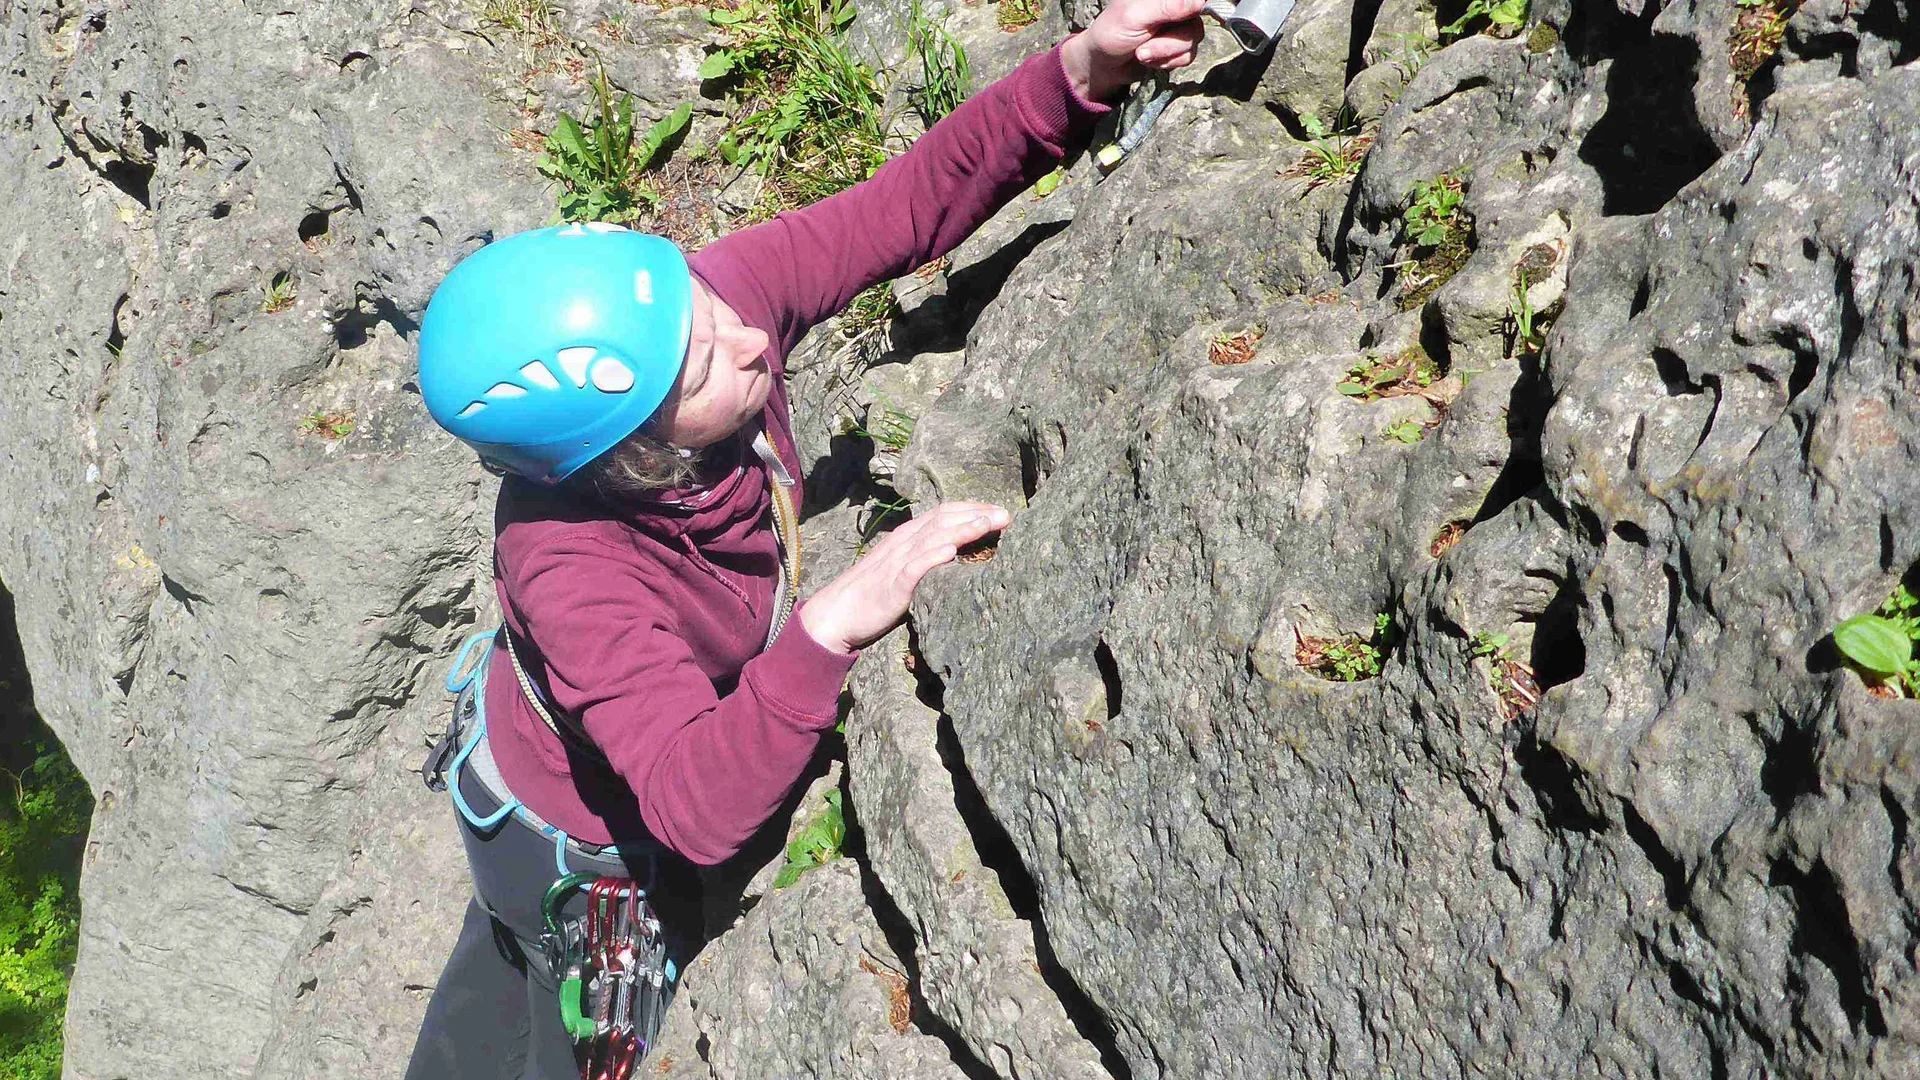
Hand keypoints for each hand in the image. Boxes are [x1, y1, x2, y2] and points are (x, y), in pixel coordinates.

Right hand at [799, 502, 1010, 653]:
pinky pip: (913, 568)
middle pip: (942, 519)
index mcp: (906, 538)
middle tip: (1006, 515)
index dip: (972, 508)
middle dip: (976, 514)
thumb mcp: (902, 569)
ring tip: (986, 524)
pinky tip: (950, 552)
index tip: (999, 510)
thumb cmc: (872, 594)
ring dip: (961, 529)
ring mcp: (896, 563)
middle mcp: (903, 544)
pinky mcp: (892, 586)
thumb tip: (956, 551)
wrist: (836, 614)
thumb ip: (925, 558)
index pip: (943, 512)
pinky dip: (931, 557)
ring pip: (932, 538)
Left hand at [1060, 0, 1208, 102]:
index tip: (1184, 20)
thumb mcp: (1136, 16)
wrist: (1102, 65)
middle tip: (1143, 47)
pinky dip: (1167, 62)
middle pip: (1196, 21)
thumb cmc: (1111, 33)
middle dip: (1170, 41)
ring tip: (1141, 54)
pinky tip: (1150, 60)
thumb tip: (1200, 1)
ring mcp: (1177, 27)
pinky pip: (1187, 56)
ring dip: (1165, 53)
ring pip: (1193, 41)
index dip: (1196, 7)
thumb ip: (1168, 6)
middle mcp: (1174, 6)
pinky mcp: (1177, 47)